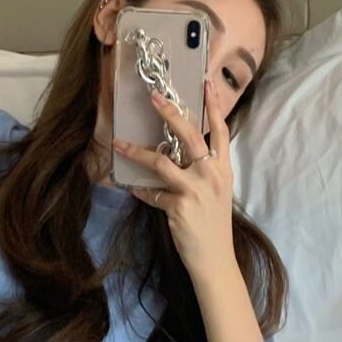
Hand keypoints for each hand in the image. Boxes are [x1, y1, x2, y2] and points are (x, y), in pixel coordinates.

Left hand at [111, 80, 235, 277]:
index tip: (207, 82)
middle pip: (190, 135)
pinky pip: (152, 193)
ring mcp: (195, 191)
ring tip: (119, 144)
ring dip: (136, 152)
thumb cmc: (213, 225)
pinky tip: (133, 189)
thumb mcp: (217, 193)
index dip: (214, 106)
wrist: (214, 259)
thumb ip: (203, 171)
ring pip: (161, 161)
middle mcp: (211, 176)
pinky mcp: (178, 207)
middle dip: (170, 113)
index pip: (221, 131)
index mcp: (223, 170)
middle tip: (154, 96)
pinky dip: (141, 191)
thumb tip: (179, 153)